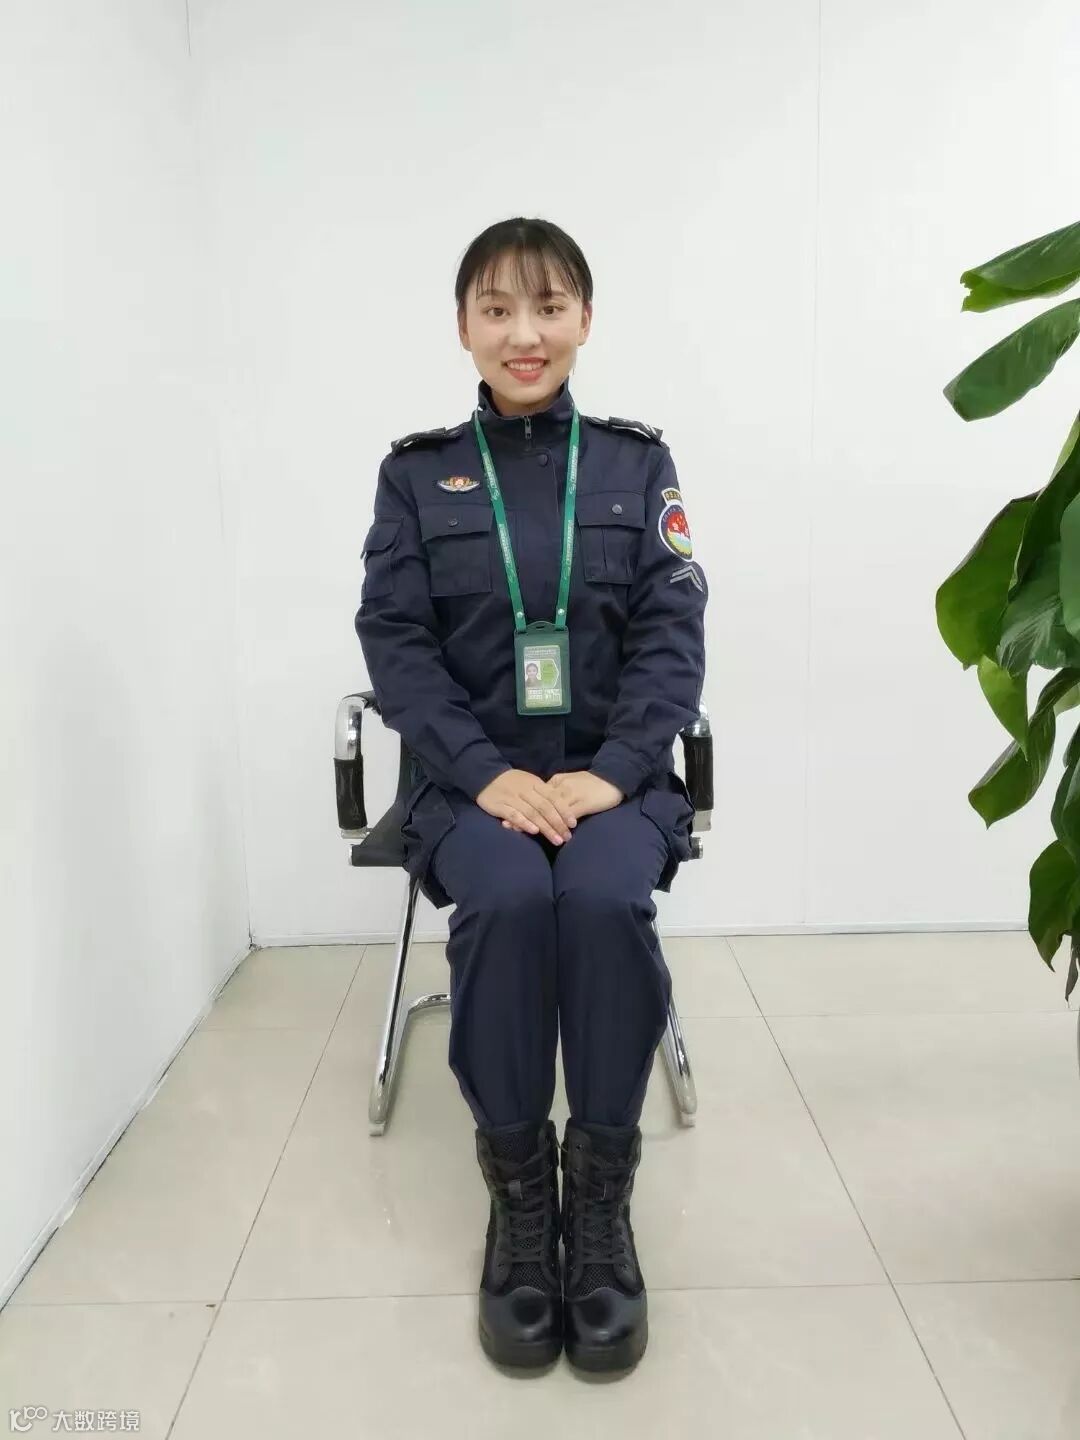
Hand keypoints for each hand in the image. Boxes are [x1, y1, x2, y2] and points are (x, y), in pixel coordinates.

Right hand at [475, 769, 578, 844]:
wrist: (485, 775)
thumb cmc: (512, 782)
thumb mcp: (529, 782)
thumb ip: (543, 794)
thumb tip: (561, 809)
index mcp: (534, 783)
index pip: (553, 797)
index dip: (564, 811)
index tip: (573, 824)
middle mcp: (525, 790)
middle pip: (545, 807)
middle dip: (557, 823)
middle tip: (567, 837)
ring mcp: (512, 798)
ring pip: (532, 813)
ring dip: (545, 827)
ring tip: (556, 840)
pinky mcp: (499, 805)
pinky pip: (513, 814)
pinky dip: (524, 822)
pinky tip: (533, 831)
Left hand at [497, 770, 623, 836]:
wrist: (614, 778)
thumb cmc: (593, 784)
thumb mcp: (571, 784)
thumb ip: (558, 792)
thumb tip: (544, 803)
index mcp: (557, 782)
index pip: (535, 796)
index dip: (521, 806)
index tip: (507, 814)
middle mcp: (561, 787)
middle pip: (537, 803)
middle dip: (522, 815)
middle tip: (507, 825)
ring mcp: (571, 795)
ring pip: (549, 810)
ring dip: (536, 822)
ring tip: (521, 831)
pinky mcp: (582, 804)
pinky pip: (566, 816)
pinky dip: (555, 825)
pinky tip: (547, 833)